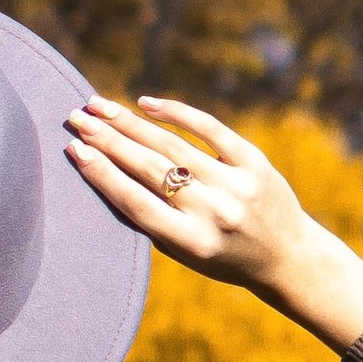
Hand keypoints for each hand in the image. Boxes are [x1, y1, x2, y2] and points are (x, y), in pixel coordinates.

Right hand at [64, 95, 362, 351]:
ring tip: (98, 107)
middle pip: (149, 169)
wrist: (288, 257)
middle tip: (75, 120)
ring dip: (130, 123)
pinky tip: (146, 104)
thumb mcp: (185, 252)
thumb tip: (106, 168)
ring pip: (173, 146)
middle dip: (107, 140)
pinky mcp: (256, 163)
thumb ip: (152, 220)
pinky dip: (176, 113)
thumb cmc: (224, 257)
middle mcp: (214, 214)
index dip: (102, 175)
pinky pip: (210, 129)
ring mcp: (236, 186)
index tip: (74, 150)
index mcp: (191, 244)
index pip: (136, 203)